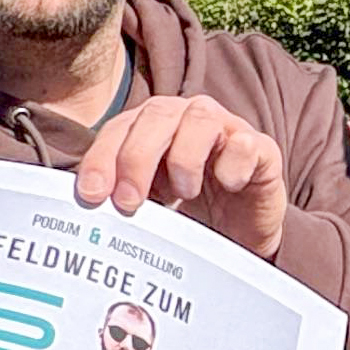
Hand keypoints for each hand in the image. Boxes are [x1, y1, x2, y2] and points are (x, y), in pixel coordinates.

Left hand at [76, 94, 288, 258]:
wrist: (243, 235)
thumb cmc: (192, 214)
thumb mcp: (149, 204)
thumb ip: (122, 194)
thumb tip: (87, 205)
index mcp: (155, 127)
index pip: (121, 128)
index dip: (103, 157)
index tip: (92, 194)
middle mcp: (189, 118)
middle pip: (157, 114)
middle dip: (136, 157)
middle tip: (129, 202)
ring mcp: (228, 130)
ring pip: (201, 117)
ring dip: (184, 157)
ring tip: (184, 193)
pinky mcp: (262, 150)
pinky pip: (246, 143)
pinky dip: (233, 164)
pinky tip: (227, 186)